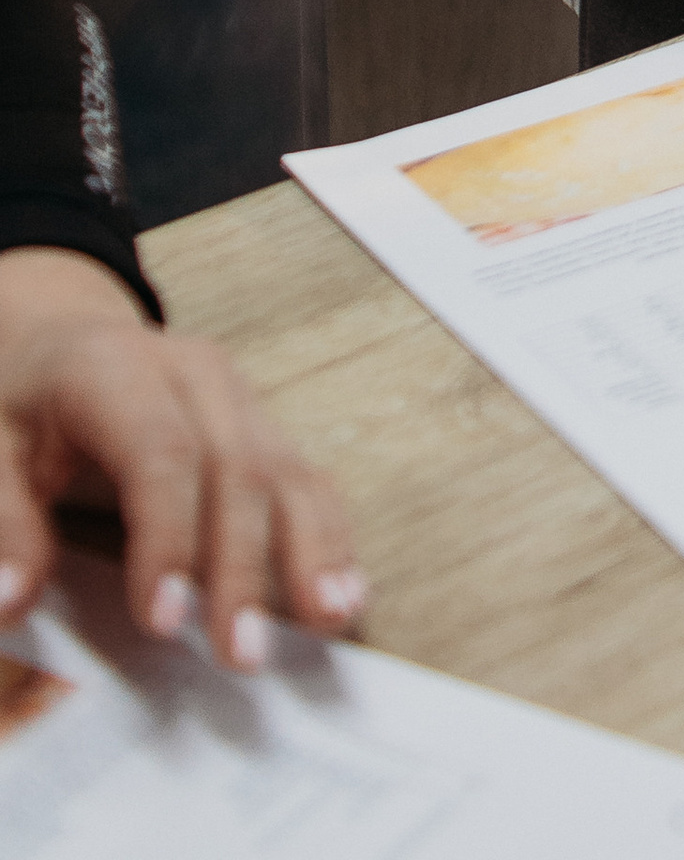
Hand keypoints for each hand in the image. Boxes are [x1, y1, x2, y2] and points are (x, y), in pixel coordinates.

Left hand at [0, 248, 362, 668]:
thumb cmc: (24, 400)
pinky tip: (345, 592)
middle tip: (241, 653)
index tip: (162, 623)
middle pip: (236, 467)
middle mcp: (193, 374)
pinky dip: (330, 536)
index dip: (168, 537)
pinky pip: (305, 478)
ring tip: (326, 620)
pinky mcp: (261, 425)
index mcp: (116, 368)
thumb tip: (12, 604)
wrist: (62, 337)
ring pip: (286, 470)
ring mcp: (238, 397)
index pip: (159, 451)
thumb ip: (6, 524)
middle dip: (244, 565)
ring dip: (311, 550)